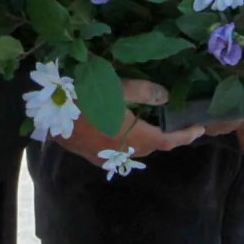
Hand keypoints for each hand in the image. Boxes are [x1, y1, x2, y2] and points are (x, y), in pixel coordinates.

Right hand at [53, 76, 202, 165]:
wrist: (45, 111)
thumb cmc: (84, 94)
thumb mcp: (118, 86)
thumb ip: (145, 92)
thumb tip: (165, 98)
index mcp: (132, 136)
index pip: (167, 141)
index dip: (185, 136)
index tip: (199, 129)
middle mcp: (121, 151)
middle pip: (151, 147)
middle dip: (166, 138)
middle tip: (176, 124)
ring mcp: (103, 157)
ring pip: (133, 152)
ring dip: (145, 141)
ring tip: (152, 125)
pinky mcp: (90, 156)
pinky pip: (116, 154)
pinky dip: (126, 144)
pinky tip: (122, 131)